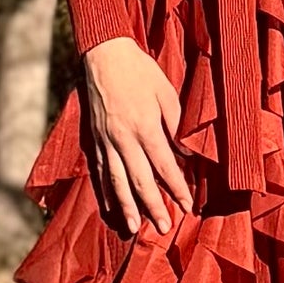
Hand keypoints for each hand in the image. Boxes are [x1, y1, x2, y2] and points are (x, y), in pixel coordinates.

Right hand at [83, 36, 192, 235]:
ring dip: (127, 206)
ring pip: (116, 180)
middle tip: (164, 228)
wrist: (105, 55)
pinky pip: (101, 170)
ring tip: (134, 228)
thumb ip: (176, 124)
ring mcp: (106, 141)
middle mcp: (123, 138)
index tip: (188, 205)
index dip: (177, 188)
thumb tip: (185, 153)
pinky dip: (106, 191)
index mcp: (144, 127)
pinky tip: (111, 206)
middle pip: (139, 180)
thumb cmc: (140, 71)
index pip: (164, 166)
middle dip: (153, 206)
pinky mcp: (95, 139)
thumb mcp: (166, 92)